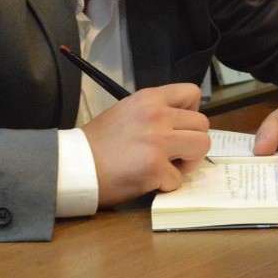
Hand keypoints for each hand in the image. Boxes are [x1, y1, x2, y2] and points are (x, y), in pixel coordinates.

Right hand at [80, 83, 210, 206]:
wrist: (74, 166)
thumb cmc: (97, 143)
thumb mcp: (126, 113)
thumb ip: (154, 114)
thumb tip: (180, 127)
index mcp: (149, 99)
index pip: (192, 93)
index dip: (192, 112)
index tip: (180, 127)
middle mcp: (156, 115)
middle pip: (202, 124)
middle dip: (193, 142)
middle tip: (175, 154)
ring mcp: (157, 141)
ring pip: (202, 146)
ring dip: (189, 162)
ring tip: (170, 167)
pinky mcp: (154, 167)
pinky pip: (179, 179)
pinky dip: (167, 184)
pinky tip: (149, 181)